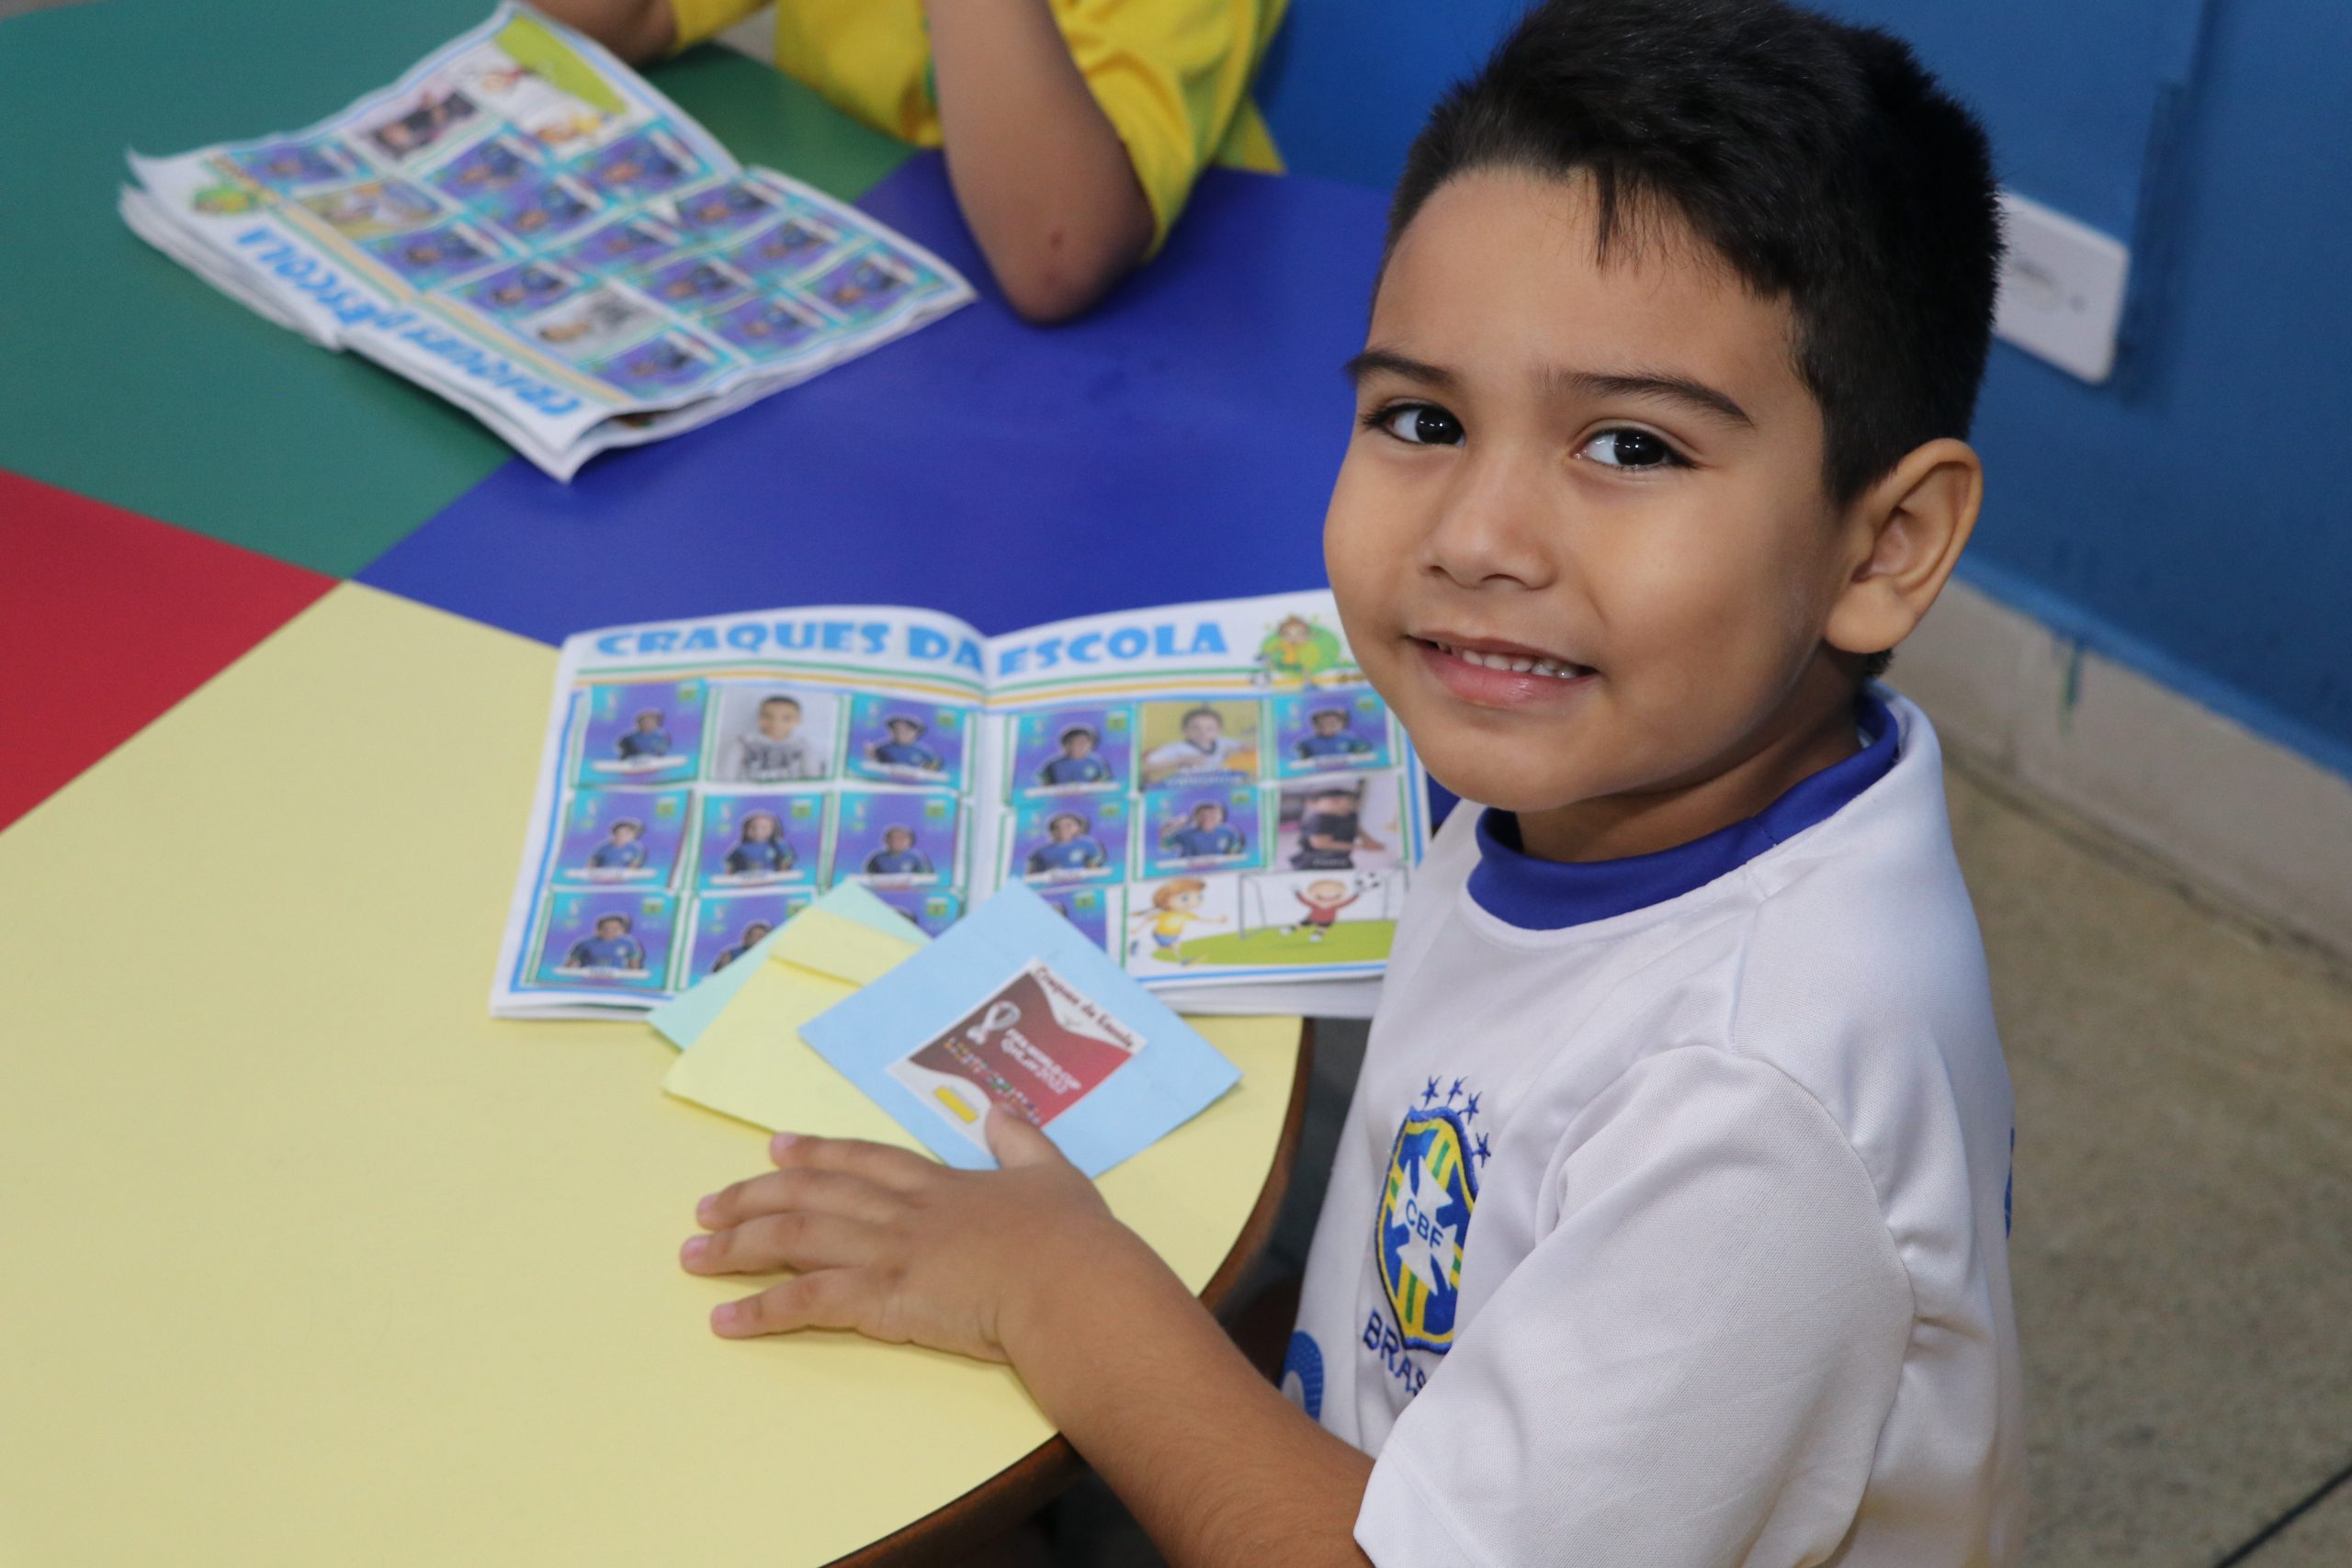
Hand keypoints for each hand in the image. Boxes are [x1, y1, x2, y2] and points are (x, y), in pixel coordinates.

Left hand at [681, 1113, 1141, 1359]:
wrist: (1072, 1283)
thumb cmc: (1072, 1241)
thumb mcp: (1053, 1175)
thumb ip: (1022, 1142)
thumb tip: (1001, 1109)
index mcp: (940, 1184)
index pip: (863, 1161)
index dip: (816, 1154)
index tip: (774, 1148)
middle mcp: (902, 1211)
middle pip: (810, 1196)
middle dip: (752, 1197)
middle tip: (706, 1206)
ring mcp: (888, 1252)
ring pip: (794, 1240)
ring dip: (738, 1246)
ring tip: (693, 1256)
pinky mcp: (883, 1298)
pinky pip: (806, 1302)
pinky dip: (761, 1310)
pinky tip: (725, 1320)